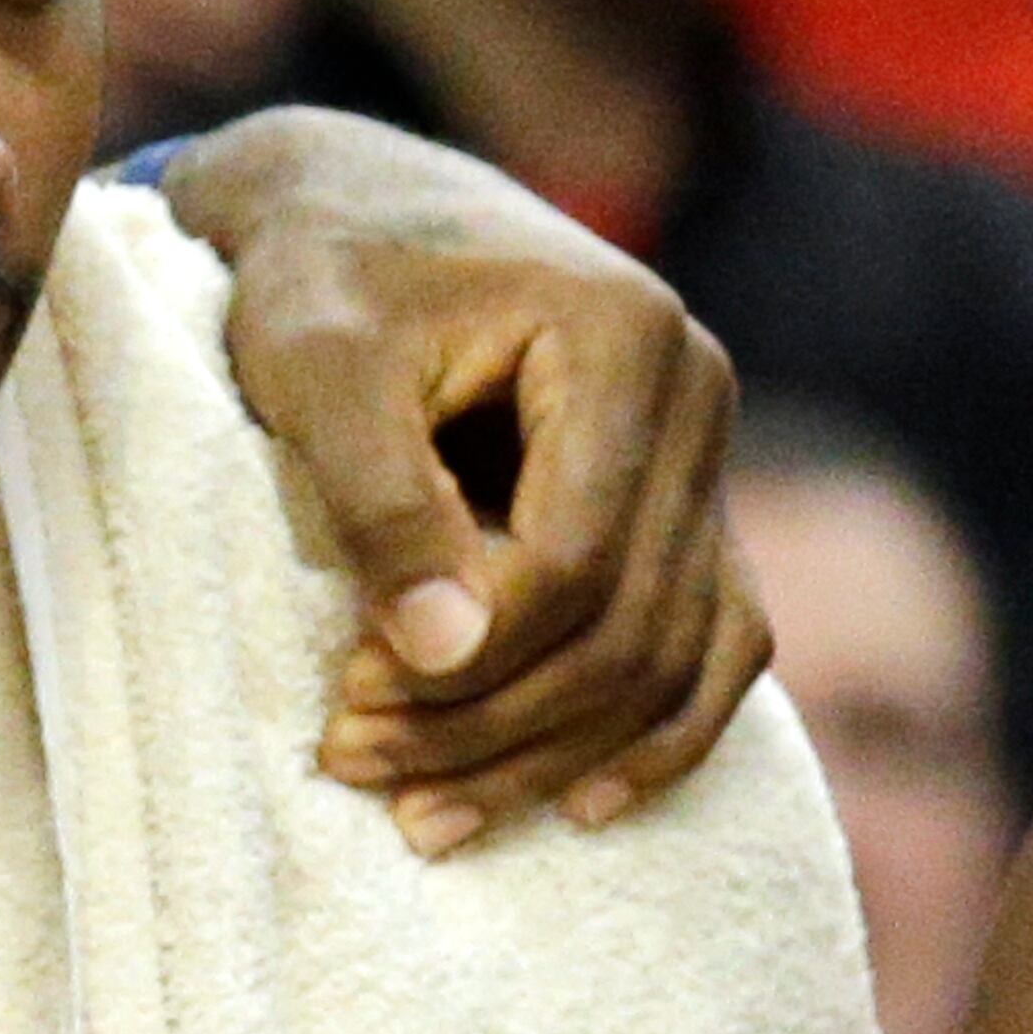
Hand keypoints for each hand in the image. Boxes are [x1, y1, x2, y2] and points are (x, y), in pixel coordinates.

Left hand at [172, 109, 768, 848]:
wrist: (356, 213)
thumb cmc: (322, 279)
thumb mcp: (316, 365)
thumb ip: (380, 498)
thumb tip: (445, 653)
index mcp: (624, 339)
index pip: (575, 558)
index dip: (469, 657)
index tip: (343, 700)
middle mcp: (699, 395)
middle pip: (628, 626)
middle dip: (493, 725)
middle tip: (351, 767)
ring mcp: (708, 457)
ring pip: (674, 658)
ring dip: (553, 757)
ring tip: (422, 820)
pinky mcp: (691, 509)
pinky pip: (716, 649)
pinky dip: (654, 739)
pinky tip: (577, 808)